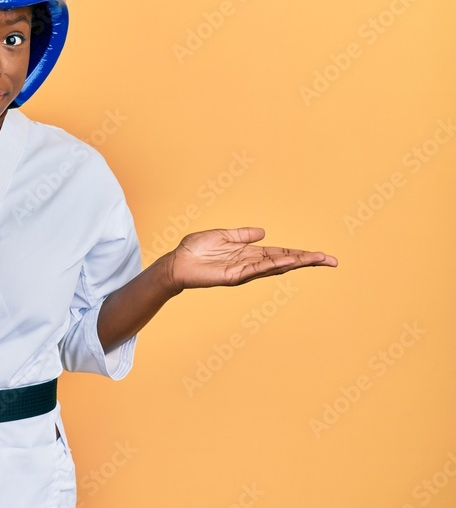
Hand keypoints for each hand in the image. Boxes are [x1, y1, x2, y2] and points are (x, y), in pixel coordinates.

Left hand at [164, 227, 337, 292]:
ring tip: (315, 259)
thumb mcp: (222, 235)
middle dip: (307, 261)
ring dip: (295, 262)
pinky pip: (257, 270)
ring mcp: (244, 271)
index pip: (282, 253)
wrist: (177, 262)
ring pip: (275, 267)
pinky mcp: (234, 276)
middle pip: (285, 261)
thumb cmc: (196, 249)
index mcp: (250, 253)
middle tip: (331, 260)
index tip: (322, 256)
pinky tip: (287, 262)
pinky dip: (272, 265)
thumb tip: (264, 232)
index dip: (302, 254)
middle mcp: (251, 264)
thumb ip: (242, 235)